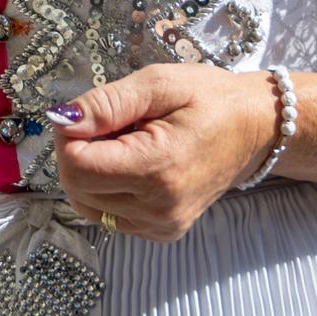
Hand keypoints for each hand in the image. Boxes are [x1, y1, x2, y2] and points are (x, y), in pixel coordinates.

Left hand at [53, 63, 277, 241]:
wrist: (254, 129)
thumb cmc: (209, 99)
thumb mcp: (159, 84)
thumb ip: (107, 104)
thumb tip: (61, 121)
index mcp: (157, 169)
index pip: (76, 167)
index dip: (70, 136)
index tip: (91, 114)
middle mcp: (158, 208)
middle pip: (77, 187)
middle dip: (79, 152)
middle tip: (111, 125)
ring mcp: (162, 225)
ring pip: (88, 204)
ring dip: (92, 171)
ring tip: (125, 143)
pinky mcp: (163, 232)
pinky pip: (109, 214)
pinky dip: (109, 189)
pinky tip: (135, 164)